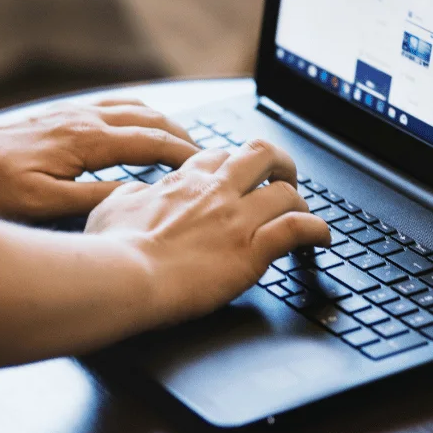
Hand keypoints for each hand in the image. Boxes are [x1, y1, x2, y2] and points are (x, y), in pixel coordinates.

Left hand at [0, 98, 199, 221]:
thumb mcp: (48, 204)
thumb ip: (98, 199)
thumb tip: (140, 196)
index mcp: (88, 141)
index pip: (153, 142)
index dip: (186, 155)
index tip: (209, 168)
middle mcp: (86, 118)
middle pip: (151, 119)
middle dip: (183, 135)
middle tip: (207, 156)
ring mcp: (74, 112)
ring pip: (134, 107)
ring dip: (163, 122)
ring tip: (182, 140)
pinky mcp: (62, 114)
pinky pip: (113, 105)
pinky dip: (138, 113)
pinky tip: (139, 125)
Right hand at [85, 139, 330, 324]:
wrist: (122, 277)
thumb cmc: (110, 249)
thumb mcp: (110, 208)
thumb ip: (131, 195)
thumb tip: (138, 192)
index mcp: (182, 182)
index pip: (218, 156)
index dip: (233, 165)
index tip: (237, 178)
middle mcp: (215, 192)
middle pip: (260, 155)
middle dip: (278, 164)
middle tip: (284, 178)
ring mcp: (236, 219)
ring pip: (286, 192)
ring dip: (299, 203)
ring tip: (303, 215)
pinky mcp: (251, 250)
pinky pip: (298, 228)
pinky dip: (317, 231)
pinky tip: (322, 239)